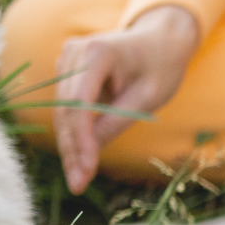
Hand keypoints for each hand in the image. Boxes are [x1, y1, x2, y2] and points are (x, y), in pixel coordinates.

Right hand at [51, 4, 201, 192]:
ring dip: (70, 146)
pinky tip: (79, 160)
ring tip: (78, 179)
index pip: (79, 103)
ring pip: (63, 113)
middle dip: (73, 150)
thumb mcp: (148, 97)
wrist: (160, 40)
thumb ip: (117, 122)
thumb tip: (88, 154)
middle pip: (66, 111)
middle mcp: (73, 54)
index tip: (86, 170)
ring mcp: (66, 61)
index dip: (81, 140)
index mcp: (96, 53)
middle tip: (78, 184)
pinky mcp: (67, 73)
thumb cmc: (161, 66)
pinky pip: (68, 109)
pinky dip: (74, 134)